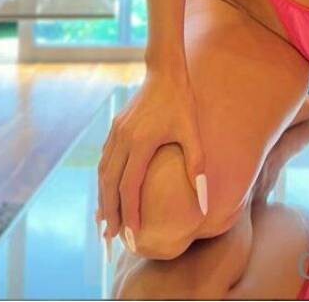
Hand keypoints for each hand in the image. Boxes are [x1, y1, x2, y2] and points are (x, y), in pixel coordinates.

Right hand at [96, 68, 206, 254]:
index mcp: (140, 142)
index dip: (130, 214)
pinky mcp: (115, 128)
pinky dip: (104, 180)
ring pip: (103, 173)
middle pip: (109, 185)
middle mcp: (123, 139)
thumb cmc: (182, 102)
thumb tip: (205, 202)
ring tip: (106, 221)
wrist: (165, 71)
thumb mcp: (192, 132)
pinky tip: (108, 192)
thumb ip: (197, 167)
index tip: (133, 235)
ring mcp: (116, 133)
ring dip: (103, 198)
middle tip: (111, 237)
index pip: (130, 188)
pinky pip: (105, 160)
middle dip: (110, 213)